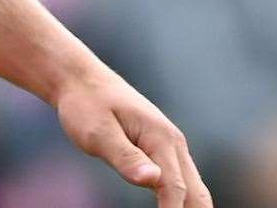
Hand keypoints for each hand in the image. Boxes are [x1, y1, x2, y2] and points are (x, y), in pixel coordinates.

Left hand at [53, 69, 211, 206]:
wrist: (81, 81)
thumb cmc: (85, 104)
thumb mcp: (97, 131)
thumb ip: (125, 157)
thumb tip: (153, 180)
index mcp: (160, 138)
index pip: (175, 188)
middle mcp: (173, 142)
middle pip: (196, 193)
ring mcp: (170, 147)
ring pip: (193, 188)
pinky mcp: (161, 152)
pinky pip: (180, 182)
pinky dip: (180, 201)